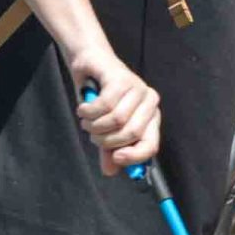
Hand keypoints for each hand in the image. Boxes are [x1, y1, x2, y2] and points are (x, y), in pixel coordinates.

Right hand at [68, 44, 160, 172]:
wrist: (89, 63)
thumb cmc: (99, 97)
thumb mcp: (105, 128)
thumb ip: (109, 149)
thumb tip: (111, 171)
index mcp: (151, 117)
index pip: (151, 145)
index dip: (134, 156)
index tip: (116, 158)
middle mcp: (150, 102)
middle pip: (131, 134)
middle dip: (105, 139)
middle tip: (92, 133)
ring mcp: (137, 88)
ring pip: (116, 120)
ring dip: (94, 125)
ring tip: (86, 120)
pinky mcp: (121, 79)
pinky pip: (104, 106)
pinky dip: (88, 111)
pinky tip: (83, 108)